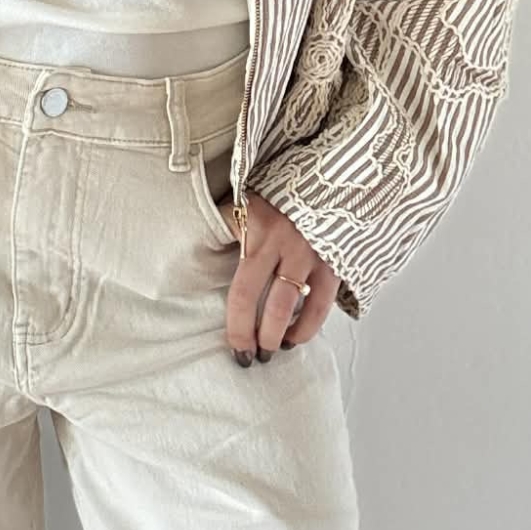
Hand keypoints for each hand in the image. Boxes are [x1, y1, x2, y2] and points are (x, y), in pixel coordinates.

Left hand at [226, 188, 340, 361]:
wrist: (331, 173)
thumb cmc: (278, 191)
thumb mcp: (245, 200)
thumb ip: (226, 223)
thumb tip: (194, 247)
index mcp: (258, 231)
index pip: (243, 291)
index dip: (237, 326)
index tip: (235, 346)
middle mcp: (286, 245)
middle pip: (270, 306)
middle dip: (258, 338)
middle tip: (250, 357)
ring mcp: (313, 254)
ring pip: (298, 308)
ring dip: (283, 336)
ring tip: (272, 350)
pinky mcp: (336, 261)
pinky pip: (323, 304)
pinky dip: (310, 325)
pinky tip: (297, 336)